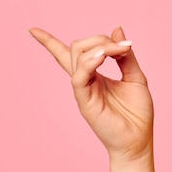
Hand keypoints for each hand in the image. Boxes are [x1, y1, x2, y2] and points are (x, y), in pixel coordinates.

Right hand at [30, 27, 153, 162]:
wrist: (138, 141)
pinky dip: (90, 63)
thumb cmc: (137, 114)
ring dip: (99, 47)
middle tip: (123, 48)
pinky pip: (79, 77)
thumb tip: (117, 30)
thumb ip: (126, 56)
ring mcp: (83, 91)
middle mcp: (86, 81)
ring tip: (118, 51)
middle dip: (98, 39)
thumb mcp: (136, 77)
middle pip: (76, 49)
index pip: (68, 55)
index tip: (33, 30)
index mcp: (95, 76)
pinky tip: (103, 57)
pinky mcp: (85, 102)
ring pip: (77, 58)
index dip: (49, 42)